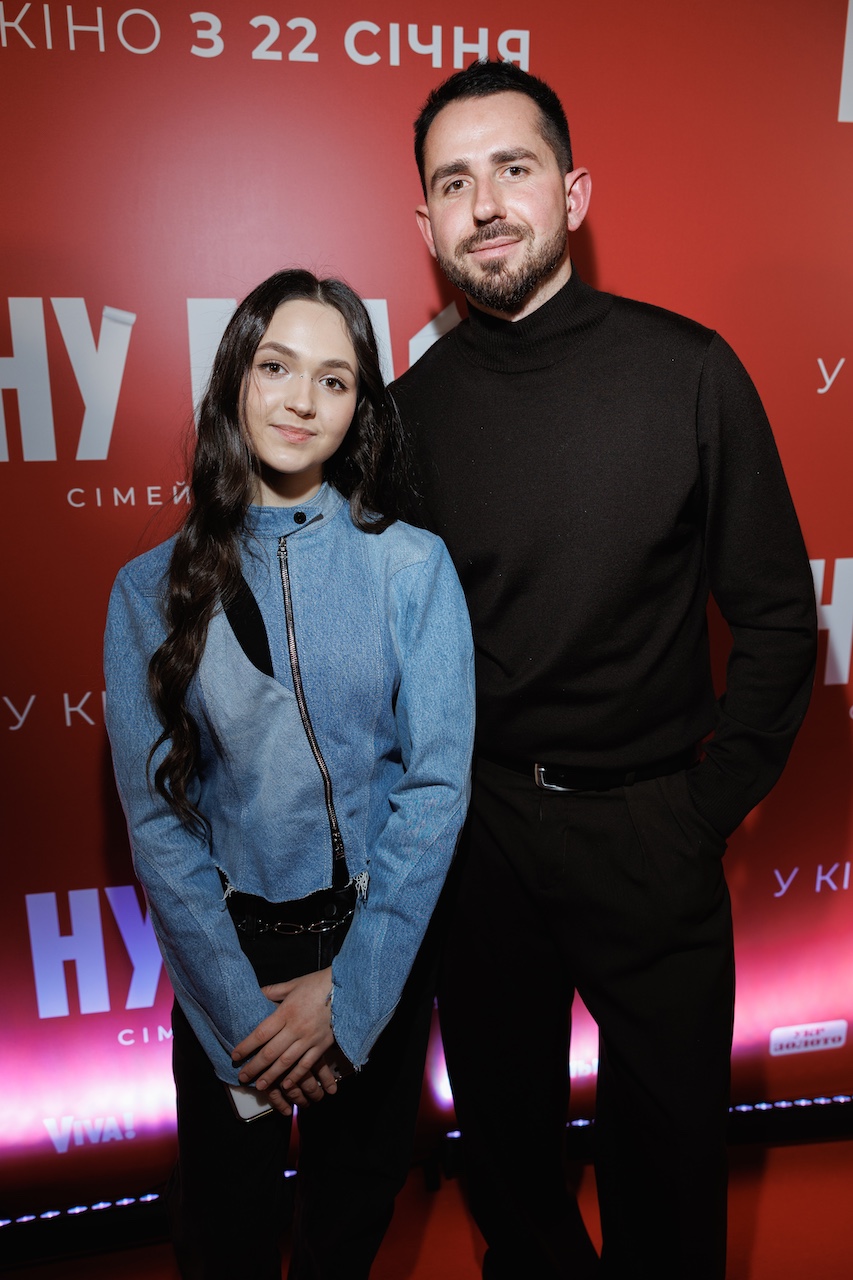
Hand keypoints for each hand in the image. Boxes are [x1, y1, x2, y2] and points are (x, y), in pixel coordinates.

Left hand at [232, 967, 335, 1092]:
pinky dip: (295, 1076)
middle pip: (270, 1052)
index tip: (235, 1055)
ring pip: (286, 1062)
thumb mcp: (294, 984)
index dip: (246, 1046)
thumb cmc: (319, 984)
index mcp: (286, 1011)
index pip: (261, 1033)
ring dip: (271, 1075)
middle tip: (242, 1077)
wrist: (348, 989)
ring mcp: (310, 1039)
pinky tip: (286, 1084)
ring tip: (260, 1085)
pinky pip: (307, 1064)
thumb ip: (274, 991)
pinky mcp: (322, 1045)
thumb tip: (257, 994)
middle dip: (254, 1066)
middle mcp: (296, 1028)